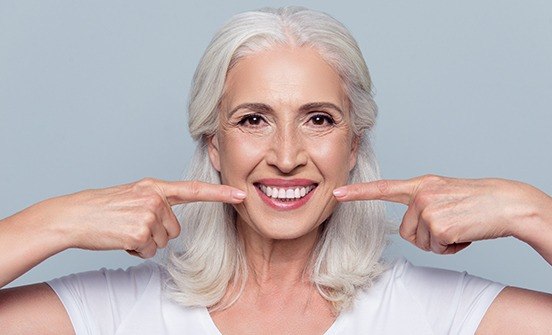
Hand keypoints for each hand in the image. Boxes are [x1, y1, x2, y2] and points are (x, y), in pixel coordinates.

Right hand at [46, 178, 245, 257]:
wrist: (75, 216)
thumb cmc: (104, 208)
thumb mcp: (134, 195)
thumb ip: (157, 201)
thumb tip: (172, 222)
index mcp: (155, 187)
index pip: (194, 190)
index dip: (220, 194)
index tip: (241, 195)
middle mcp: (155, 198)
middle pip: (175, 228)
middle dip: (157, 233)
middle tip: (132, 225)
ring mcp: (149, 214)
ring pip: (163, 241)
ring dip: (146, 242)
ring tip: (125, 230)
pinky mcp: (141, 232)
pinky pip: (150, 251)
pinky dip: (136, 251)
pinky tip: (121, 239)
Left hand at [333, 175, 549, 253]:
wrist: (506, 203)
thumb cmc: (477, 202)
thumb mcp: (445, 193)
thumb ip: (423, 203)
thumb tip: (410, 226)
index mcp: (421, 185)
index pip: (384, 188)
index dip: (358, 193)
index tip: (337, 194)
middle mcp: (421, 194)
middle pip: (406, 231)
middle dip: (427, 237)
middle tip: (450, 225)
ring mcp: (428, 208)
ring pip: (421, 242)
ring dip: (440, 242)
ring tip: (459, 227)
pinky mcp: (438, 224)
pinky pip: (437, 248)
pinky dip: (452, 247)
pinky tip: (464, 233)